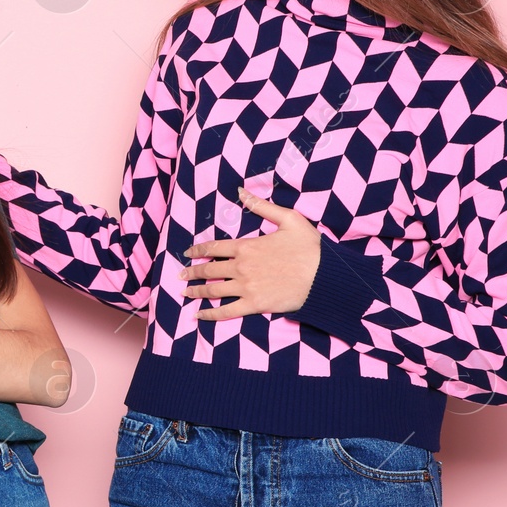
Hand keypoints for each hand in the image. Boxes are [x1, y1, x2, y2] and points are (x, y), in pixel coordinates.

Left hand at [178, 187, 320, 320]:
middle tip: (181, 274)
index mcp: (246, 246)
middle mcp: (241, 267)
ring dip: (196, 291)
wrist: (325, 277)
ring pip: (213, 290)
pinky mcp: (254, 305)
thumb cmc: (310, 248)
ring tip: (185, 292)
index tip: (188, 253)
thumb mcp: (288, 219)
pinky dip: (210, 314)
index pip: (214, 248)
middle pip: (209, 270)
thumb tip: (240, 191)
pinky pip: (226, 311)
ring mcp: (246, 287)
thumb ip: (262, 206)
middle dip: (192, 272)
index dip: (198, 250)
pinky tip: (199, 315)